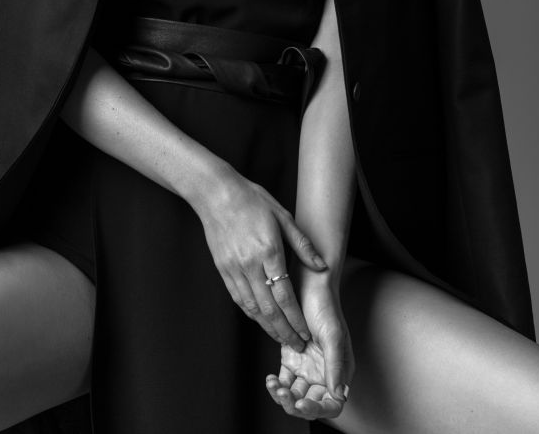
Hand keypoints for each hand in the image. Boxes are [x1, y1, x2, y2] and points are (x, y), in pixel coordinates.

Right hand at [192, 165, 327, 352]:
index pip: (284, 295)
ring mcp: (233, 268)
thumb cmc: (252, 200)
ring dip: (268, 327)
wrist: (216, 193)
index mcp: (268, 251)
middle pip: (268, 308)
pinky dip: (251, 313)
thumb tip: (322, 266)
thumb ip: (302, 244)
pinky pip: (238, 298)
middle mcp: (249, 264)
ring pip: (252, 307)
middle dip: (284, 331)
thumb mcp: (282, 215)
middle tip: (297, 345)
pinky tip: (261, 320)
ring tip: (282, 339)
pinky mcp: (223, 269)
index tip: (306, 332)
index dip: (296, 318)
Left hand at [265, 277, 353, 420]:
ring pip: (295, 394)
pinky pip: (284, 380)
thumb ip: (335, 365)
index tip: (302, 403)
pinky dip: (276, 385)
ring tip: (274, 386)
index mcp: (340, 370)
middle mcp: (323, 371)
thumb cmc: (325, 305)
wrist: (307, 284)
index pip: (333, 403)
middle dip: (297, 405)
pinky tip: (271, 379)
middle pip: (311, 402)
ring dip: (284, 396)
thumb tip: (339, 395)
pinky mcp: (291, 357)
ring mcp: (306, 366)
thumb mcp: (333, 335)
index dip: (318, 409)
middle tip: (284, 397)